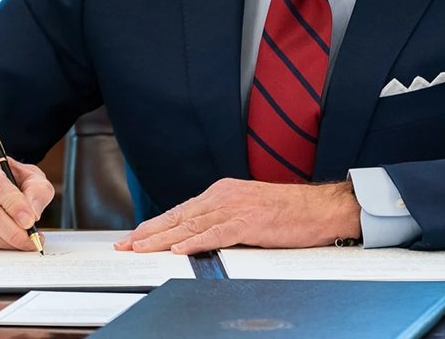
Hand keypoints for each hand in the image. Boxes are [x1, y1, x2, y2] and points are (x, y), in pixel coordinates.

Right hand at [0, 145, 54, 249]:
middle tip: (32, 238)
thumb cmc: (5, 178)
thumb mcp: (28, 174)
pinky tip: (8, 241)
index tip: (30, 220)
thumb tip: (33, 213)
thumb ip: (37, 189)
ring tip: (25, 241)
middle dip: (13, 229)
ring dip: (6, 241)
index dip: (13, 204)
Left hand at [114, 178, 361, 254]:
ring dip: (162, 239)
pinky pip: (216, 234)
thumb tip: (198, 237)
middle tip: (125, 244)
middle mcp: (223, 196)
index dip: (155, 225)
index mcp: (222, 192)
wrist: (319, 208)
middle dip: (149, 232)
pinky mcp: (249, 223)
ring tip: (141, 248)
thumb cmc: (288, 212)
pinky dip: (195, 243)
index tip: (134, 236)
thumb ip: (223, 220)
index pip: (181, 211)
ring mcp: (235, 208)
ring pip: (190, 226)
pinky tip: (178, 250)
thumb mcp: (248, 210)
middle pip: (178, 217)